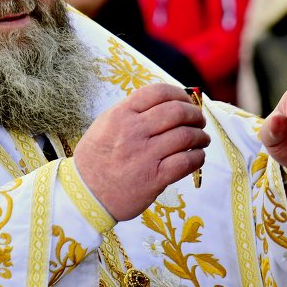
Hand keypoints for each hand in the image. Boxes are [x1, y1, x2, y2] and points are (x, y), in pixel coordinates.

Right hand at [74, 84, 209, 221]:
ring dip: (200, 136)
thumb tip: (167, 102)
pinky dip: (197, 157)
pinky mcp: (154, 179)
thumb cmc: (97, 158)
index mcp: (121, 115)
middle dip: (195, 114)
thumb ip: (132, 112)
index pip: (158, 92)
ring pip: (186, 136)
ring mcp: (145, 155)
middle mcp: (133, 132)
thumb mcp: (106, 125)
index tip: (186, 101)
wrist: (85, 194)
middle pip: (177, 112)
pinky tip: (196, 157)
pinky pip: (186, 162)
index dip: (179, 94)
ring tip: (201, 140)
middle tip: (199, 121)